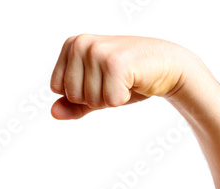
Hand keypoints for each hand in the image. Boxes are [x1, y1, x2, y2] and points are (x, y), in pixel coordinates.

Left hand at [50, 34, 195, 119]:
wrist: (166, 65)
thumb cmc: (129, 78)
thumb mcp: (97, 91)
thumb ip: (74, 103)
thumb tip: (53, 113)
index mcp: (71, 45)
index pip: (57, 88)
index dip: (83, 93)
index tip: (102, 80)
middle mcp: (81, 44)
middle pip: (72, 95)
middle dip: (96, 97)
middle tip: (116, 81)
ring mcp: (98, 52)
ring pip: (91, 100)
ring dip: (112, 98)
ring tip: (125, 80)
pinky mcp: (115, 63)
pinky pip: (110, 101)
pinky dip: (123, 98)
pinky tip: (133, 81)